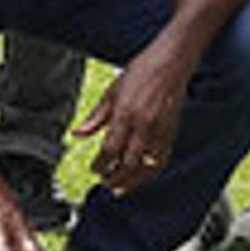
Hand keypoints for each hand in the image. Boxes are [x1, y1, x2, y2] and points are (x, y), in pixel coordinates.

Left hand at [73, 48, 187, 193]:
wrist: (171, 62)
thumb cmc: (142, 71)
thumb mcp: (112, 91)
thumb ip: (96, 116)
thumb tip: (78, 133)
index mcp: (125, 112)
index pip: (109, 149)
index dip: (100, 164)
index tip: (94, 169)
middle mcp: (143, 123)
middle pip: (127, 162)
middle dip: (114, 177)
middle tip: (105, 182)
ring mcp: (160, 129)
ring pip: (145, 166)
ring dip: (132, 181)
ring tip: (120, 188)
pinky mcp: (171, 132)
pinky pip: (161, 160)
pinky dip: (150, 172)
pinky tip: (141, 177)